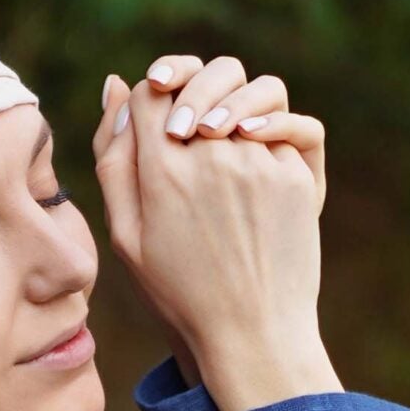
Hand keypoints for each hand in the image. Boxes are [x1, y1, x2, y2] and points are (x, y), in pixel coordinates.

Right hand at [94, 55, 338, 409]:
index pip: (151, 91)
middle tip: (192, 125)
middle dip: (192, 89)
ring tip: (226, 142)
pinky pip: (286, 124)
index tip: (156, 121)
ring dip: (235, 105)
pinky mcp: (295, 173)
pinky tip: (257, 167)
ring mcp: (258, 161)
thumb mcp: (127, 236)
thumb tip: (117, 86)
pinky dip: (270, 132)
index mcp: (161, 171)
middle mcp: (211, 155)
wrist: (252, 332)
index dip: (150, 96)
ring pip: (249, 91)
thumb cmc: (180, 290)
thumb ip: (114, 159)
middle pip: (200, 77)